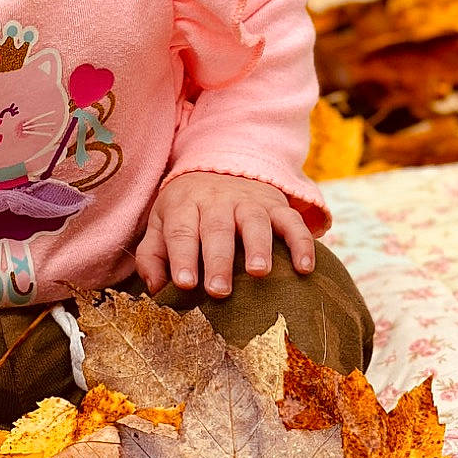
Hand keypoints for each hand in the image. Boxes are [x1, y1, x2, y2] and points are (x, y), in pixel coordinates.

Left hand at [136, 172, 315, 296]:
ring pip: (254, 222)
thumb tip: (155, 289)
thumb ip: (152, 256)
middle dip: (218, 260)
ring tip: (259, 273)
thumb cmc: (188, 210)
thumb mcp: (162, 223)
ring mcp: (249, 202)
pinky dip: (301, 243)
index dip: (182, 256)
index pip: (181, 231)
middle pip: (217, 229)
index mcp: (184, 205)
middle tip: (219, 291)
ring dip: (258, 247)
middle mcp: (217, 201)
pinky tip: (304, 267)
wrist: (221, 167)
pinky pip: (292, 222)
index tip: (185, 283)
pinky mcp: (277, 206)